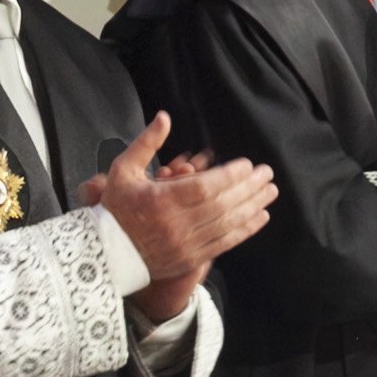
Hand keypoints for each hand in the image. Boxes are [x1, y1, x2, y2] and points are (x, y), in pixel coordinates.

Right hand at [83, 112, 275, 314]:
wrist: (105, 254)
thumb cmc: (115, 209)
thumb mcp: (123, 170)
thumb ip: (147, 143)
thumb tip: (165, 117)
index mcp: (161, 200)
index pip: (205, 187)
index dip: (230, 176)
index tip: (247, 165)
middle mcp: (176, 224)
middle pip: (222, 204)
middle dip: (249, 188)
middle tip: (267, 174)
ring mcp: (185, 244)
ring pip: (227, 224)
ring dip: (252, 207)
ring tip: (270, 192)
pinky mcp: (191, 259)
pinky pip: (224, 243)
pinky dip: (245, 230)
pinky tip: (260, 217)